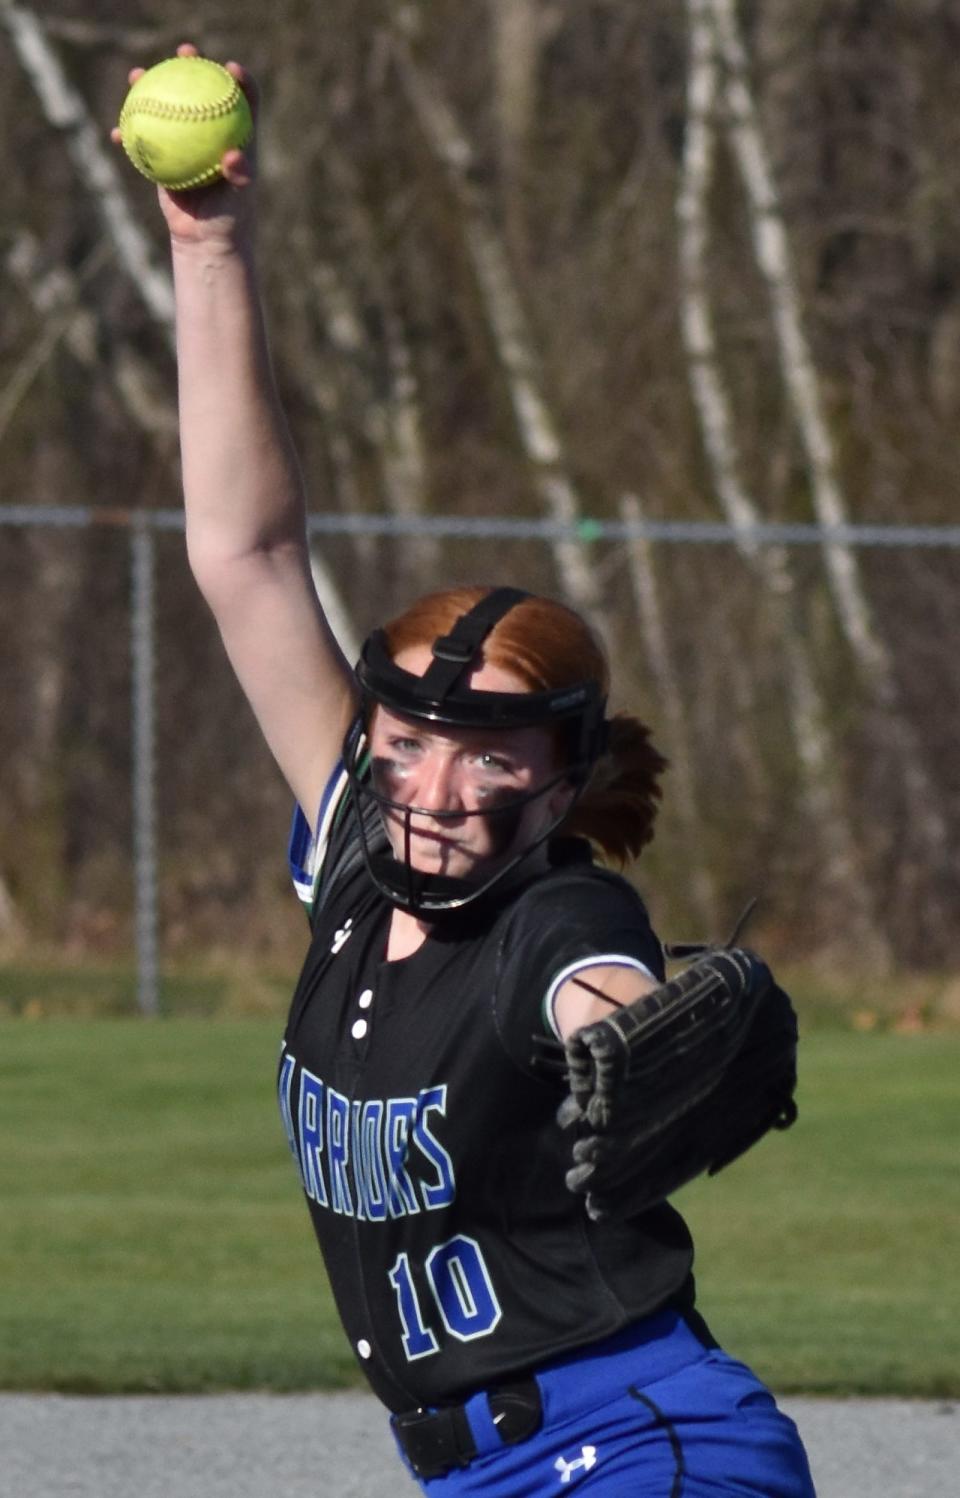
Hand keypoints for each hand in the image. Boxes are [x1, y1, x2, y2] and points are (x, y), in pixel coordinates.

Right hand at [112, 42, 257, 247]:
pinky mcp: (165, 157)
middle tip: (184, 52)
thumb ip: (240, 175)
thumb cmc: (230, 220)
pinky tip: (115, 132)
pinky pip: (144, 140)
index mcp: (236, 136)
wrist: (206, 239)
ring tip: (136, 75)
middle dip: (192, 64)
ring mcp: (186, 141)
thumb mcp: (239, 198)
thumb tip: (232, 156)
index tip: (230, 68)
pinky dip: (129, 135)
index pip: (243, 99)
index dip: (240, 78)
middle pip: (201, 89)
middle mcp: (211, 133)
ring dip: (151, 86)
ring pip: (168, 107)